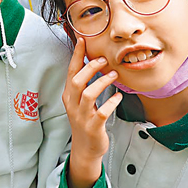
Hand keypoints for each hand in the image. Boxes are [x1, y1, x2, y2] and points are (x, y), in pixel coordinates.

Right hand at [63, 39, 122, 187]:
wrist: (86, 148)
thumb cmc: (85, 120)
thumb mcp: (80, 101)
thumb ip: (85, 84)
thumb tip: (95, 61)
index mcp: (68, 95)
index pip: (71, 71)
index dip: (77, 55)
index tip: (82, 40)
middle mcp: (72, 104)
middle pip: (77, 81)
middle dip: (90, 68)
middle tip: (104, 60)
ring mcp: (81, 116)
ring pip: (88, 94)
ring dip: (101, 83)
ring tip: (114, 75)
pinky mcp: (93, 127)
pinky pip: (101, 112)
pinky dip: (111, 103)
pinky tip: (119, 97)